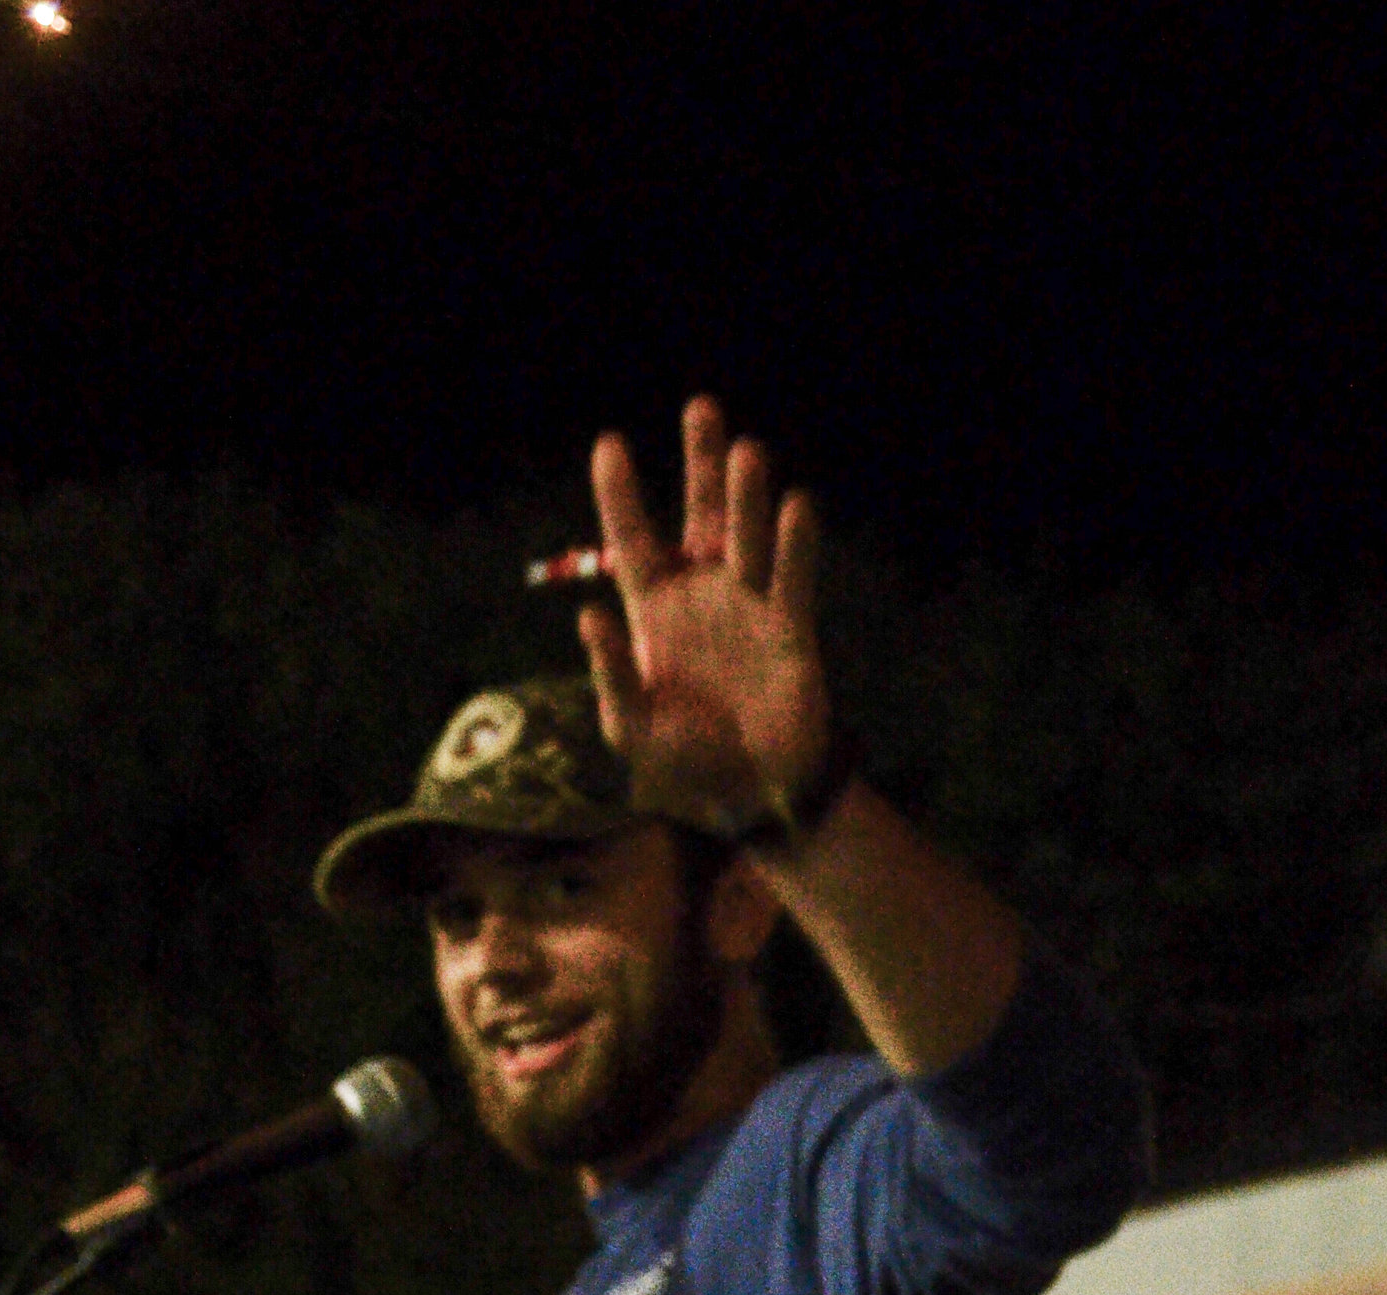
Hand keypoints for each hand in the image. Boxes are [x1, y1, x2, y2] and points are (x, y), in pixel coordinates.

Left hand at [578, 396, 830, 837]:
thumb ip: (610, 674)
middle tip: (702, 408)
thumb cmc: (681, 759)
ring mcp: (750, 605)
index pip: (634, 539)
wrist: (748, 793)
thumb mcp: (629, 726)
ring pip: (747, 536)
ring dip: (746, 497)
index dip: (621, 494)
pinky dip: (795, 544)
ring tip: (746, 452)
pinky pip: (793, 579)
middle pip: (701, 515)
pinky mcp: (792, 629)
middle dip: (701, 464)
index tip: (610, 444)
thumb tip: (590, 615)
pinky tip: (796, 505)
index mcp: (655, 609)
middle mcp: (704, 593)